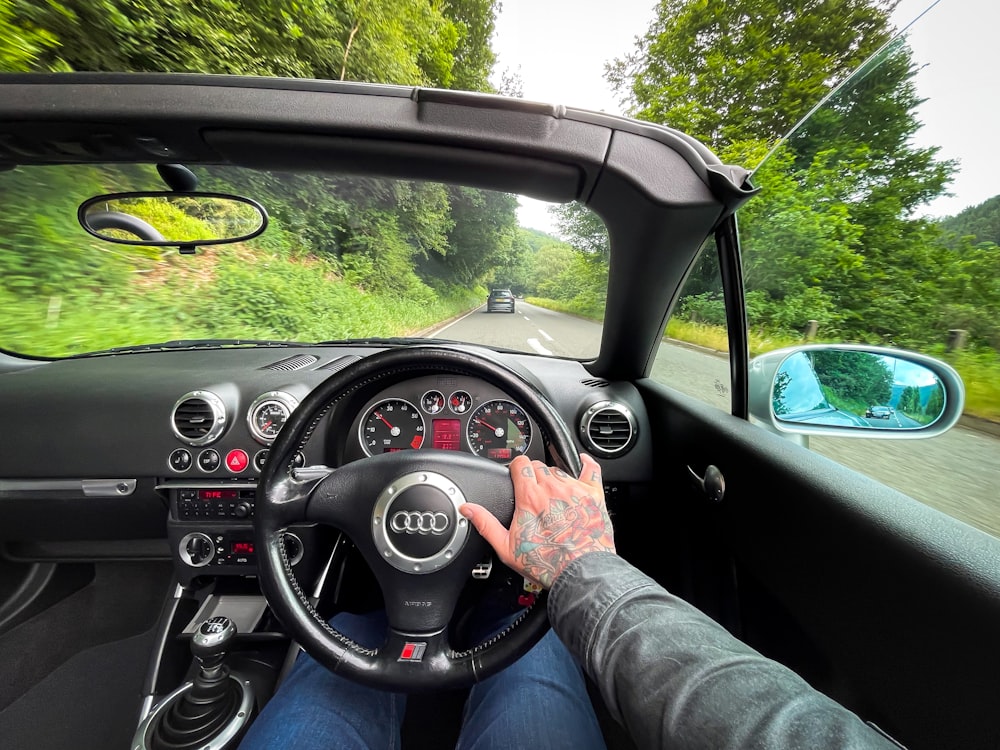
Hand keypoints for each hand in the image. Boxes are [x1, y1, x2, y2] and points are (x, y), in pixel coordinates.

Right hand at [459, 453, 615, 588]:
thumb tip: (467, 509)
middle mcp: (553, 488)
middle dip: (533, 475)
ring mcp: (575, 489)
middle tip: (532, 493)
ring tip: (553, 497)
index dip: (516, 468)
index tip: (516, 476)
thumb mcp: (506, 547)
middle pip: (539, 466)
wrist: (581, 574)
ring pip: (560, 470)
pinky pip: (591, 469)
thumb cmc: (546, 564)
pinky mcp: (594, 496)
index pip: (521, 464)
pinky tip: (582, 462)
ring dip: (554, 478)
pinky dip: (586, 464)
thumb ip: (485, 523)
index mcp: (530, 497)